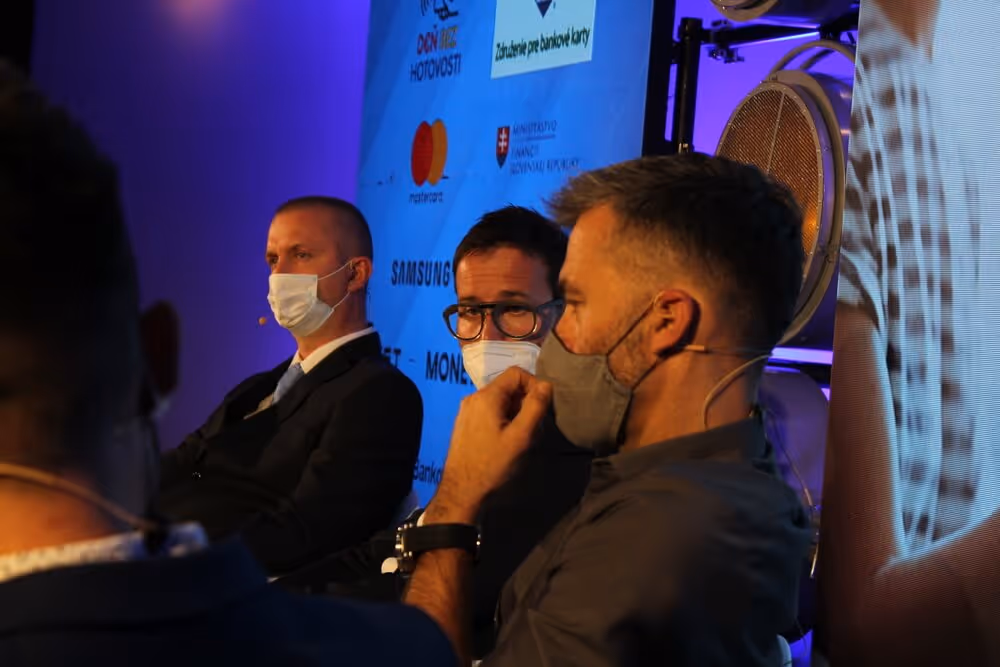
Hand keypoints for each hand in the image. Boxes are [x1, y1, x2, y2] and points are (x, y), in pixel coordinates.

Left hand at [425, 367, 551, 524]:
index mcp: (487, 396)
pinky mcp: (465, 423)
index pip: (516, 372)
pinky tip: (505, 440)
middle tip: (533, 426)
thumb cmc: (493, 463)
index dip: (534, 384)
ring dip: (515, 412)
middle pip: (507, 386)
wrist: (462, 490)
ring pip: (499, 400)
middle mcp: (474, 397)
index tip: (541, 407)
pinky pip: (489, 411)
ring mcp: (467, 410)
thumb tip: (546, 385)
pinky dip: (502, 418)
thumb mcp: (521, 436)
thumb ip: (535, 407)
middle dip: (525, 401)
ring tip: (520, 436)